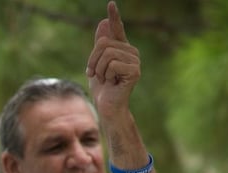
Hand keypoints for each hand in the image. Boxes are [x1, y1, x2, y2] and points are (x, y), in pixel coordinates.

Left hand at [86, 2, 139, 118]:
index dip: (114, 16)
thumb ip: (99, 46)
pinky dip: (106, 75)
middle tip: (96, 74)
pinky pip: (112, 64)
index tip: (110, 3)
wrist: (108, 107)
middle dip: (93, 61)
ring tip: (106, 79)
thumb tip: (103, 22)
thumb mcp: (96, 65)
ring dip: (99, 70)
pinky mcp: (134, 70)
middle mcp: (131, 52)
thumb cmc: (102, 89)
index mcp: (121, 49)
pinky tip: (112, 83)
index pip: (117, 29)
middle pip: (103, 44)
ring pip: (107, 54)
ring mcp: (134, 61)